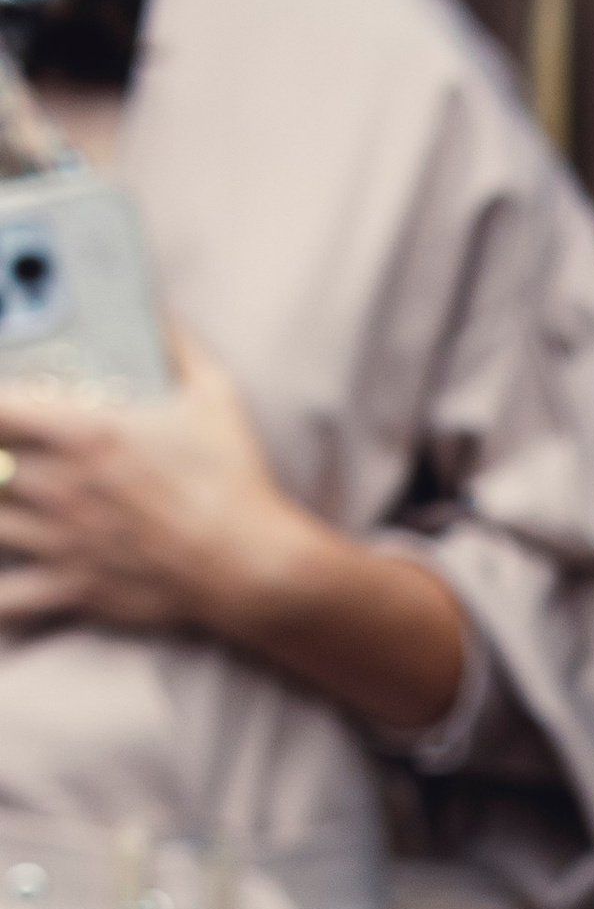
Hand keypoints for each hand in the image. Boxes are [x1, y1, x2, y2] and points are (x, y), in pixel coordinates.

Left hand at [0, 324, 322, 638]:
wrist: (254, 567)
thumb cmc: (235, 482)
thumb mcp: (215, 397)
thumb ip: (178, 346)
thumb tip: (157, 308)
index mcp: (87, 434)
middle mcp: (63, 487)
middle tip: (0, 457)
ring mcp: (65, 542)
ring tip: (4, 499)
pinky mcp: (76, 588)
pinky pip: (7, 600)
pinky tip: (1, 575)